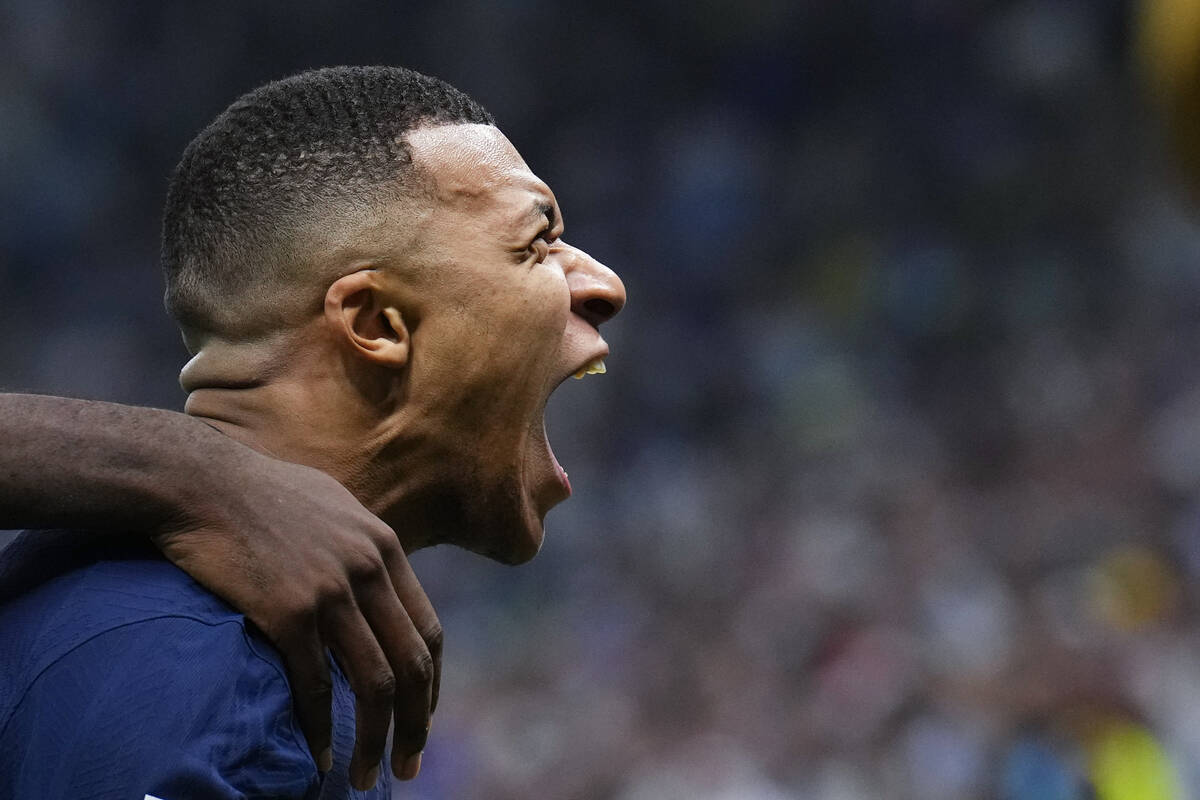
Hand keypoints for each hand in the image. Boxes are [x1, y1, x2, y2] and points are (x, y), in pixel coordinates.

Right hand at [150, 451, 437, 789]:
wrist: (199, 480)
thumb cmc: (259, 491)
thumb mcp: (334, 505)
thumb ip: (363, 545)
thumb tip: (377, 577)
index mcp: (385, 547)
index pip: (429, 630)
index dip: (430, 684)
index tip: (422, 718)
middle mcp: (368, 570)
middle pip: (412, 665)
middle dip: (415, 725)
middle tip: (408, 768)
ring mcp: (331, 591)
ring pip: (373, 684)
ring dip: (373, 740)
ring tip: (363, 777)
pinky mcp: (288, 612)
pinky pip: (316, 686)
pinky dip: (321, 729)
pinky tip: (319, 756)